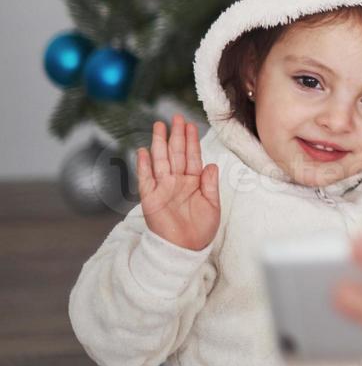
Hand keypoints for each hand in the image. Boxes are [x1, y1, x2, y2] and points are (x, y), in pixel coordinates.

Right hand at [138, 114, 219, 251]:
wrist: (185, 248)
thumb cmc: (201, 229)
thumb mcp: (212, 205)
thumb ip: (210, 184)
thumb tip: (211, 164)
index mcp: (194, 182)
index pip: (192, 156)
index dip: (191, 140)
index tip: (190, 124)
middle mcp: (178, 182)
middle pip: (176, 153)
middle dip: (176, 135)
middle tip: (176, 117)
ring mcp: (163, 188)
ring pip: (161, 161)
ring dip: (159, 143)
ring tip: (159, 126)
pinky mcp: (151, 199)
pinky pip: (146, 179)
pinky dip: (144, 165)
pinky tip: (144, 151)